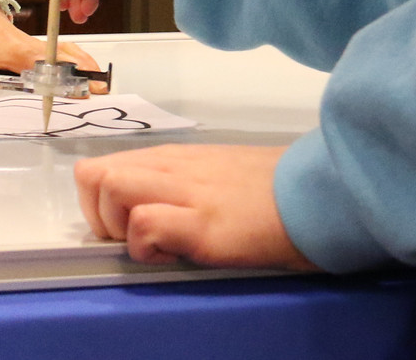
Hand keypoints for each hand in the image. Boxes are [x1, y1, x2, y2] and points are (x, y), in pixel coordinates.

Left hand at [0, 1, 98, 100]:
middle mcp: (3, 43)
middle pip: (25, 58)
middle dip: (45, 74)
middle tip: (62, 92)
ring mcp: (23, 43)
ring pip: (52, 53)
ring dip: (73, 69)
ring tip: (94, 86)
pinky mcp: (37, 46)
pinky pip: (63, 53)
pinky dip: (81, 63)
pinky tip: (98, 76)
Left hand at [74, 144, 317, 268]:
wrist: (322, 194)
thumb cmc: (276, 190)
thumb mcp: (219, 173)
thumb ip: (182, 183)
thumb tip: (149, 209)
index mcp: (175, 158)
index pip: (105, 166)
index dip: (100, 202)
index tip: (124, 228)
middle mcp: (172, 168)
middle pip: (93, 175)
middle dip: (97, 216)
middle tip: (130, 241)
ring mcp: (186, 193)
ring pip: (110, 188)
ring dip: (117, 228)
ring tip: (154, 247)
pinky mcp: (203, 224)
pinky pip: (146, 225)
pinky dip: (146, 247)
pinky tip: (174, 257)